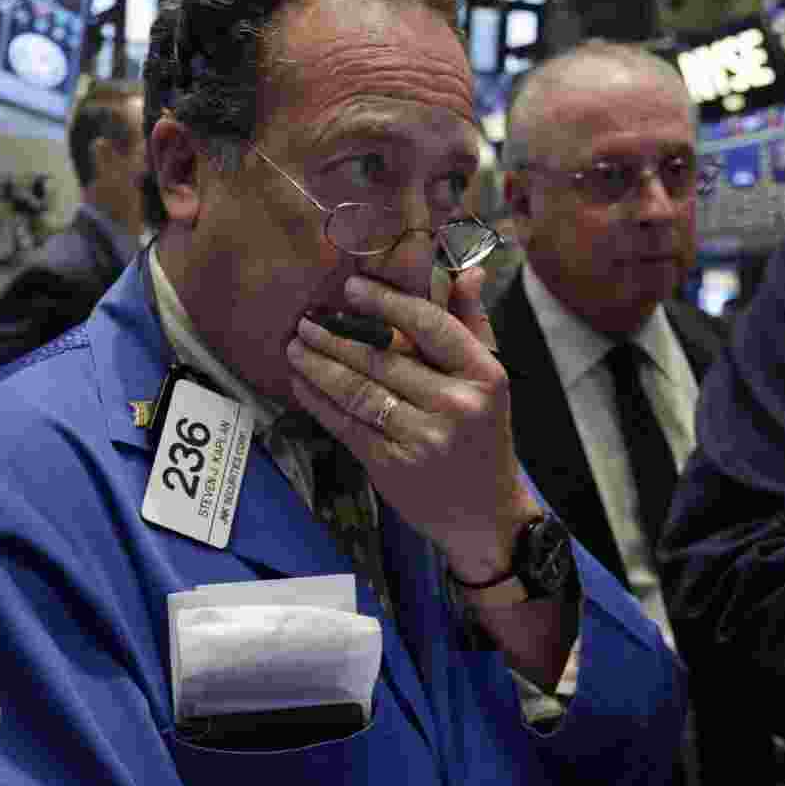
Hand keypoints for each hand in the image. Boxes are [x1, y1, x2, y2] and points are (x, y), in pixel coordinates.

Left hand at [285, 267, 539, 579]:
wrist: (485, 514)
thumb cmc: (484, 436)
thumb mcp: (489, 380)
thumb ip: (472, 324)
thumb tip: (464, 271)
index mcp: (483, 375)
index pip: (429, 326)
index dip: (386, 303)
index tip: (351, 287)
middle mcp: (455, 404)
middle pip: (383, 358)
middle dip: (337, 336)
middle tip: (307, 319)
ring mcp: (422, 437)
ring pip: (358, 390)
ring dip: (319, 366)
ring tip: (295, 346)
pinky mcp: (391, 465)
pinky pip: (346, 424)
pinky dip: (319, 402)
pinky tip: (301, 384)